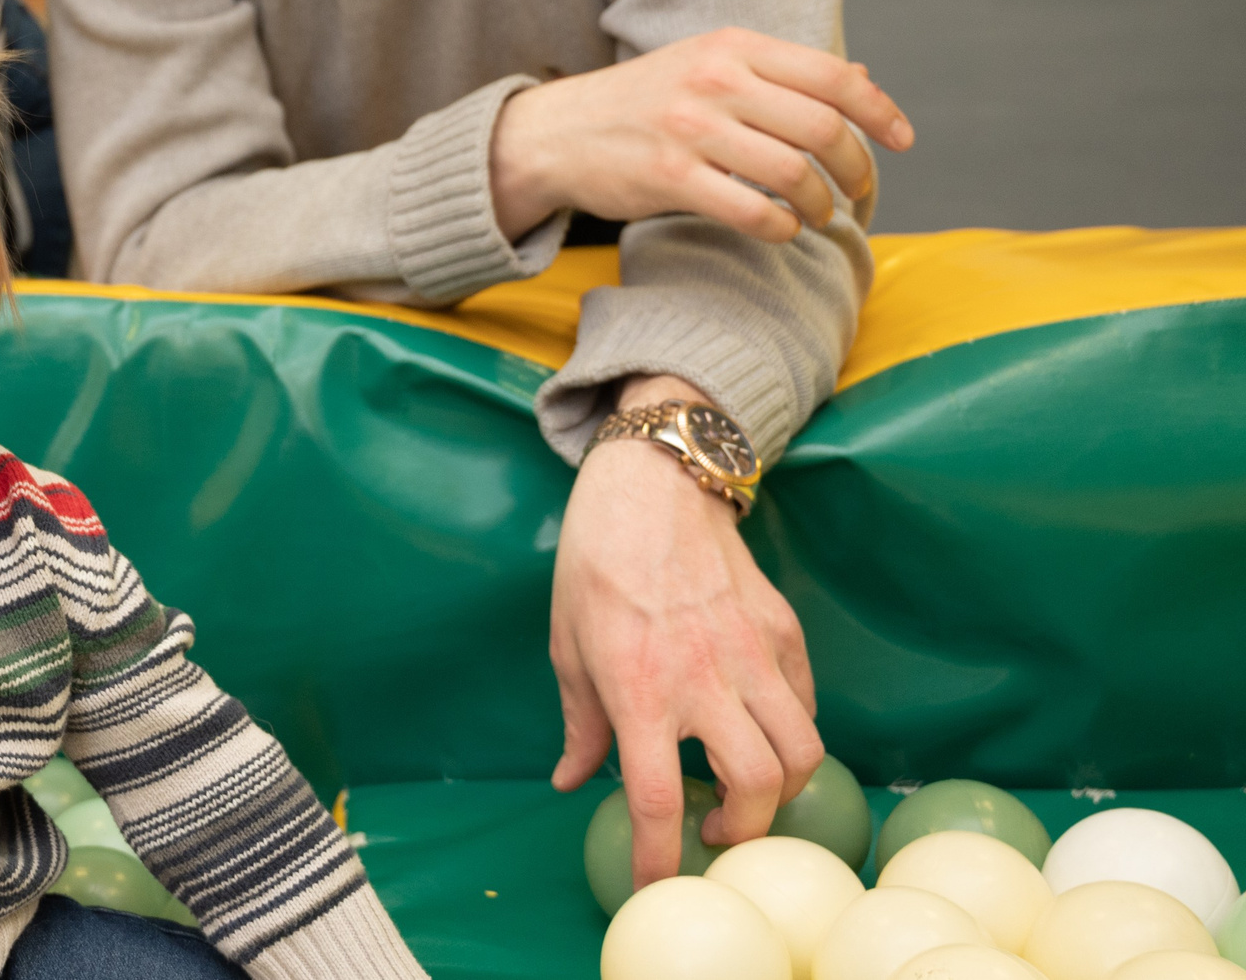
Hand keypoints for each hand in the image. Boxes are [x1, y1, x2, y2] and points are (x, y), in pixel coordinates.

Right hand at [490, 28, 913, 241]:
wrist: (557, 132)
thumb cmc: (643, 102)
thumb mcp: (708, 64)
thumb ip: (781, 73)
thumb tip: (862, 78)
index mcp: (731, 46)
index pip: (832, 75)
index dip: (879, 111)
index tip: (901, 141)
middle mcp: (714, 80)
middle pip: (821, 127)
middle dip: (856, 167)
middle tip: (859, 190)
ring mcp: (690, 129)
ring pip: (791, 172)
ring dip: (820, 204)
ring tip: (817, 215)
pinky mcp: (668, 176)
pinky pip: (751, 209)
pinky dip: (780, 228)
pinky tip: (781, 230)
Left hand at [549, 385, 822, 888]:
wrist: (653, 484)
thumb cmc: (596, 563)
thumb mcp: (567, 645)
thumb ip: (579, 723)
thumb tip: (572, 782)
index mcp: (639, 688)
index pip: (658, 799)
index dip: (660, 859)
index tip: (657, 888)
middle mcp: (704, 677)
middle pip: (756, 789)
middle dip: (742, 832)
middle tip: (712, 829)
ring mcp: (753, 653)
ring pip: (803, 754)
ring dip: (778, 789)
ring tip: (741, 788)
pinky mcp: (784, 631)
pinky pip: (805, 706)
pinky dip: (790, 734)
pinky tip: (757, 729)